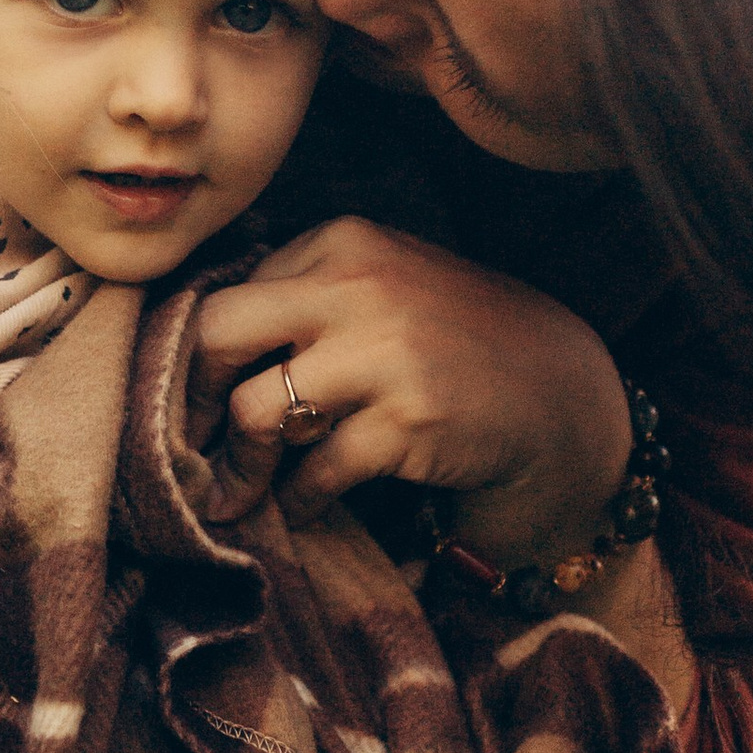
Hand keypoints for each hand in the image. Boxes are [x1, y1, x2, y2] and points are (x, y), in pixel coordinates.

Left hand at [191, 218, 633, 562]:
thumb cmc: (456, 344)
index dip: (201, 355)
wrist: (558, 396)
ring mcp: (384, 355)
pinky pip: (314, 472)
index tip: (197, 398)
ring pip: (258, 410)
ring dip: (239, 466)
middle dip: (193, 396)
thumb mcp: (385, 289)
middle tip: (194, 439)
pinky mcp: (406, 424)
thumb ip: (309, 297)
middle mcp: (360, 287)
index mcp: (345, 243)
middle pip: (220, 333)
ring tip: (238, 494)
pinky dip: (299, 500)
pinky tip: (302, 509)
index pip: (232, 292)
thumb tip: (203, 346)